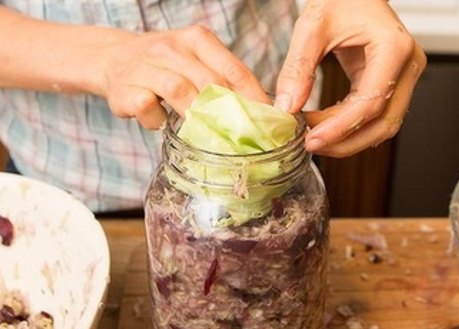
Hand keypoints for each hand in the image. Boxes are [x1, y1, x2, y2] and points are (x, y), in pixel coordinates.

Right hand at [97, 25, 268, 128]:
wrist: (113, 58)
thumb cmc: (165, 65)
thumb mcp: (196, 59)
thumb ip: (223, 78)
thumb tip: (259, 111)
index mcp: (197, 39)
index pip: (234, 69)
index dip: (254, 97)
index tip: (269, 119)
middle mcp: (171, 49)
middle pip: (210, 82)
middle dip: (231, 112)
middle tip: (245, 136)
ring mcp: (146, 67)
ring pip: (180, 91)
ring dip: (197, 116)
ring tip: (208, 134)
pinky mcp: (125, 89)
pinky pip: (148, 108)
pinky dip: (158, 121)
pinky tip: (163, 124)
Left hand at [275, 0, 425, 156]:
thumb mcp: (312, 27)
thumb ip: (298, 68)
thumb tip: (287, 107)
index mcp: (394, 48)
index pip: (371, 101)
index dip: (340, 127)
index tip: (313, 138)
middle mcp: (407, 66)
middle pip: (384, 123)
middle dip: (347, 141)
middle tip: (312, 145)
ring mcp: (404, 76)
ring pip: (383, 125)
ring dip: (349, 139)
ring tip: (315, 138)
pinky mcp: (393, 83)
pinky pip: (376, 115)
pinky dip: (350, 126)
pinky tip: (324, 126)